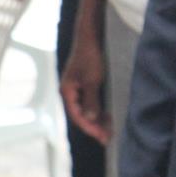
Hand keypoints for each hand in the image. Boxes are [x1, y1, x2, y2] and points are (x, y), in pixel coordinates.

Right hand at [60, 27, 108, 143]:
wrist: (90, 37)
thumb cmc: (90, 57)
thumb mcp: (93, 80)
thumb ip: (91, 101)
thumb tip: (91, 119)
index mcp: (67, 92)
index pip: (77, 116)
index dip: (89, 128)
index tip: (102, 137)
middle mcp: (69, 92)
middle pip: (80, 115)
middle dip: (93, 127)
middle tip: (107, 138)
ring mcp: (76, 89)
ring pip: (85, 110)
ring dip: (96, 120)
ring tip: (108, 130)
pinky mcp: (83, 85)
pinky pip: (88, 103)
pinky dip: (97, 111)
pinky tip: (106, 116)